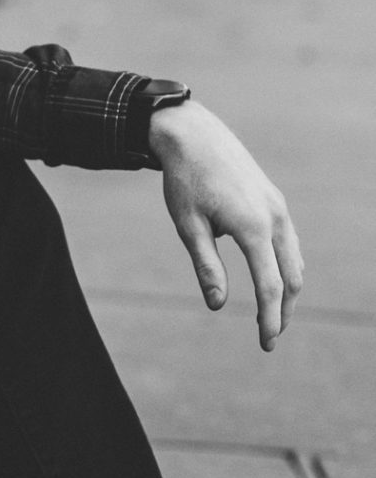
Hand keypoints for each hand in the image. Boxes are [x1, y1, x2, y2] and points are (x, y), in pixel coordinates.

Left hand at [149, 99, 302, 350]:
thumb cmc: (184, 181)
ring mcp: (278, 207)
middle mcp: (274, 217)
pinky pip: (288, 241)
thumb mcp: (188, 226)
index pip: (269, 286)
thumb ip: (206, 266)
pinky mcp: (274, 200)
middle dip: (284, 310)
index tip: (266, 342)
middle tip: (270, 336)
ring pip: (294, 259)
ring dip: (287, 288)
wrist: (193, 135)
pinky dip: (284, 265)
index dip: (270, 319)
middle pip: (291, 277)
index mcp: (252, 227)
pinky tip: (271, 277)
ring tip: (273, 312)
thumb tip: (219, 306)